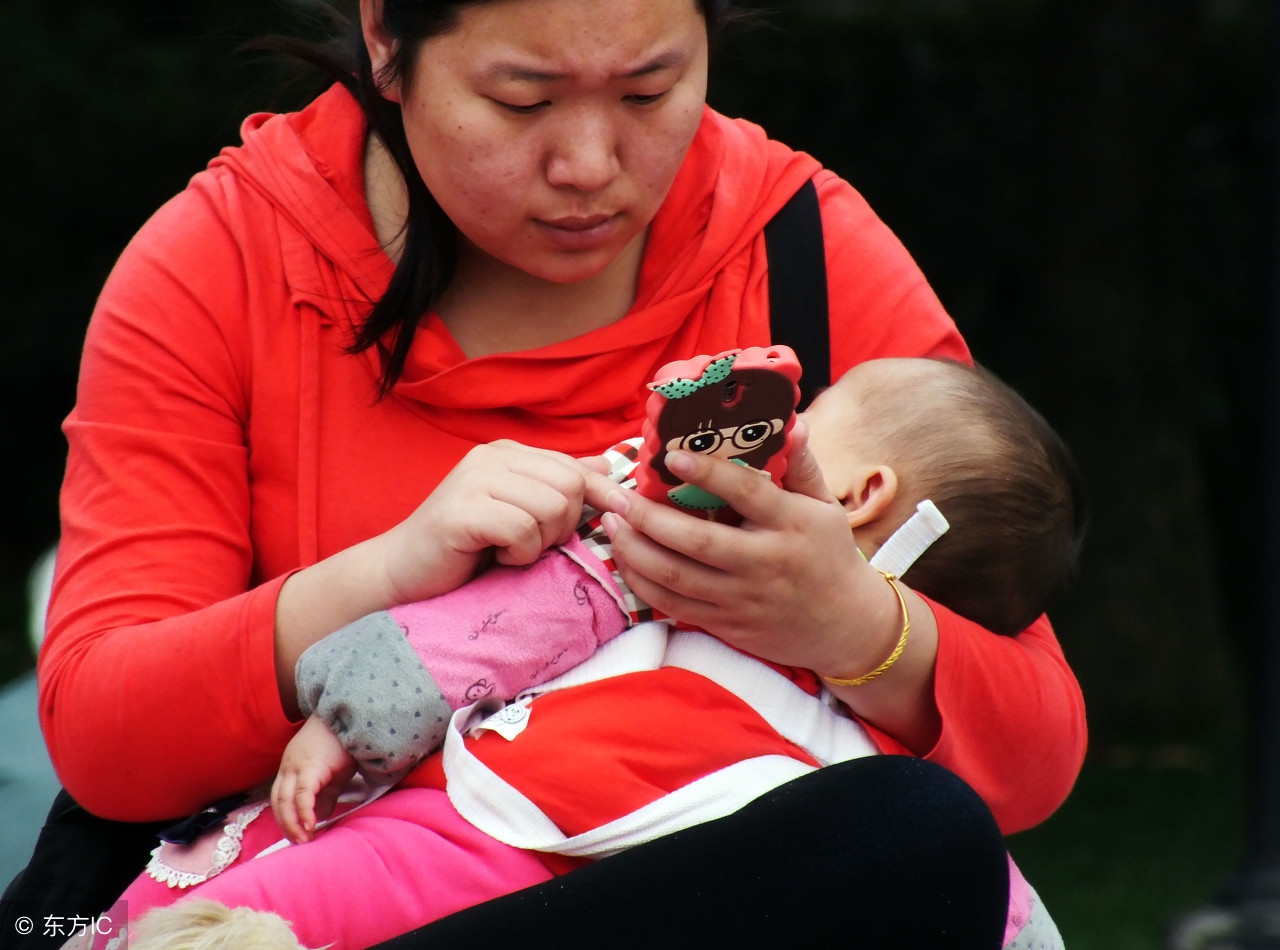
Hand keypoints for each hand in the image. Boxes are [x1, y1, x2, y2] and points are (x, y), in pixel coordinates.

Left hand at [271, 715, 357, 843]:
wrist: (350, 716)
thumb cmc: (343, 742)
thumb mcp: (333, 772)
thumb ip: (325, 794)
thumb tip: (320, 816)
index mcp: (290, 767)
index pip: (279, 798)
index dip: (285, 819)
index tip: (295, 836)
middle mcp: (288, 767)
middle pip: (277, 802)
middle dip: (286, 826)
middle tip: (299, 844)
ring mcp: (296, 766)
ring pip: (285, 801)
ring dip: (292, 824)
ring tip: (304, 840)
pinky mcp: (311, 767)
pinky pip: (303, 794)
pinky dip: (304, 812)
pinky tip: (311, 825)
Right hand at [379, 441, 608, 604]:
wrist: (401, 572)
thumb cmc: (464, 548)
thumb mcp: (518, 511)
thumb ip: (554, 486)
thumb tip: (604, 466)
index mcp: (507, 453)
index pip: (574, 466)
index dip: (598, 495)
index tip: (617, 511)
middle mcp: (491, 456)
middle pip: (570, 485)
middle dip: (563, 525)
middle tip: (531, 543)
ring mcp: (475, 479)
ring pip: (552, 507)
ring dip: (540, 542)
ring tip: (510, 550)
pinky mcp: (463, 510)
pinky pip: (523, 530)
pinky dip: (518, 554)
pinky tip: (495, 557)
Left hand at [589, 421, 892, 673]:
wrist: (845, 626)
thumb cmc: (829, 555)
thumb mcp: (825, 507)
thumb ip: (802, 465)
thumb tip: (791, 422)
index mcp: (791, 525)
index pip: (746, 494)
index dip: (708, 474)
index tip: (673, 456)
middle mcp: (764, 563)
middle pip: (697, 541)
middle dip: (649, 518)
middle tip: (618, 496)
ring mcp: (743, 598)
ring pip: (676, 576)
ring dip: (635, 550)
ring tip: (611, 523)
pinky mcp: (727, 625)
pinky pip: (674, 605)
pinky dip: (643, 583)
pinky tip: (625, 560)